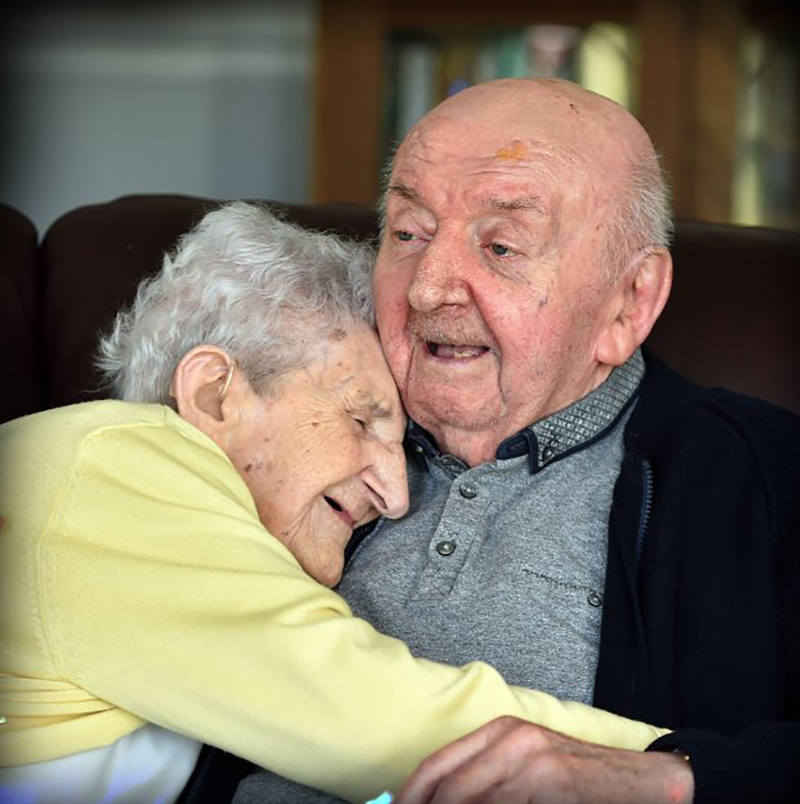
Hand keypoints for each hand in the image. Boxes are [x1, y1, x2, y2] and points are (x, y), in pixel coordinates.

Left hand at [394, 716, 693, 803]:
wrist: (643, 784)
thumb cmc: (579, 783)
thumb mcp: (526, 770)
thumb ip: (486, 782)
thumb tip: (439, 800)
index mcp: (499, 732)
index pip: (437, 765)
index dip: (411, 795)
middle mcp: (510, 740)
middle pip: (447, 787)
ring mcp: (531, 762)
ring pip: (471, 801)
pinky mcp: (551, 783)